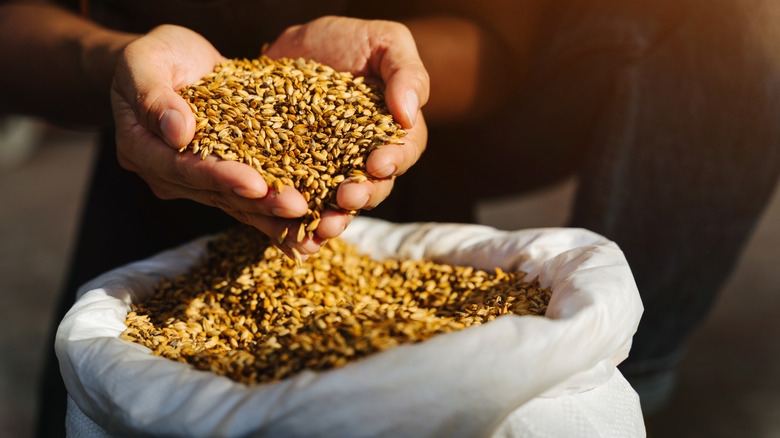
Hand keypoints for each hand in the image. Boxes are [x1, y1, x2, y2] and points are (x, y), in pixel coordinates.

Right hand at [111, 25, 313, 255]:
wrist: (171, 62)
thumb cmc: (155, 56)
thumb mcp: (143, 61)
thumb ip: (153, 95)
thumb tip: (177, 131)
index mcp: (143, 150)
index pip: (184, 168)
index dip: (221, 177)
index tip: (256, 184)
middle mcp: (169, 174)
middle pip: (218, 194)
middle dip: (260, 203)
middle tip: (297, 209)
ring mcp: (198, 180)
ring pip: (240, 204)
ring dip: (276, 218)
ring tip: (311, 231)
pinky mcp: (226, 176)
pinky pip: (254, 198)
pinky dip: (280, 215)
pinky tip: (310, 231)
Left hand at [265, 16, 429, 235]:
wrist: (293, 46)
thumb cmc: (349, 40)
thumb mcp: (385, 42)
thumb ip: (407, 74)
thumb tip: (409, 116)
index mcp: (393, 132)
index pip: (403, 152)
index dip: (393, 161)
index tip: (378, 163)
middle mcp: (365, 158)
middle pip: (373, 186)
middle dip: (362, 196)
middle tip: (347, 198)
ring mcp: (331, 170)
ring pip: (338, 203)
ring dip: (333, 218)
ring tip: (321, 227)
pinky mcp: (296, 174)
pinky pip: (300, 200)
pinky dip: (297, 218)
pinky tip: (289, 229)